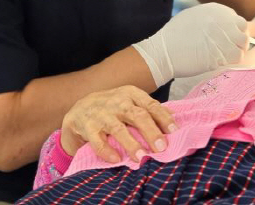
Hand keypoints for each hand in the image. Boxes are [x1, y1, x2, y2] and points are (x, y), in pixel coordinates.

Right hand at [60, 85, 176, 162]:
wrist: (80, 108)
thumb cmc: (112, 108)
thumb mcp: (129, 102)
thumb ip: (148, 109)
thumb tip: (173, 120)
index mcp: (130, 94)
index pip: (150, 104)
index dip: (163, 118)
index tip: (174, 131)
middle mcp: (117, 101)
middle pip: (137, 115)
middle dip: (150, 131)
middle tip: (161, 147)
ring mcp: (101, 113)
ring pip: (118, 128)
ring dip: (131, 143)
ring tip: (141, 156)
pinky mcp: (87, 126)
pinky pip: (97, 140)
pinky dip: (107, 150)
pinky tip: (116, 159)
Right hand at [132, 3, 248, 86]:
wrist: (165, 51)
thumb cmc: (175, 35)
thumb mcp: (193, 16)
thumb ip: (211, 18)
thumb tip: (222, 25)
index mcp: (216, 10)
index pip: (238, 20)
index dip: (234, 32)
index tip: (226, 40)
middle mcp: (223, 20)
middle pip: (244, 31)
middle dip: (238, 41)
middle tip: (228, 50)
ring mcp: (224, 36)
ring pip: (243, 45)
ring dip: (236, 52)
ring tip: (223, 57)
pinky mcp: (222, 53)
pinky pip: (237, 57)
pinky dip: (231, 61)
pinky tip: (219, 62)